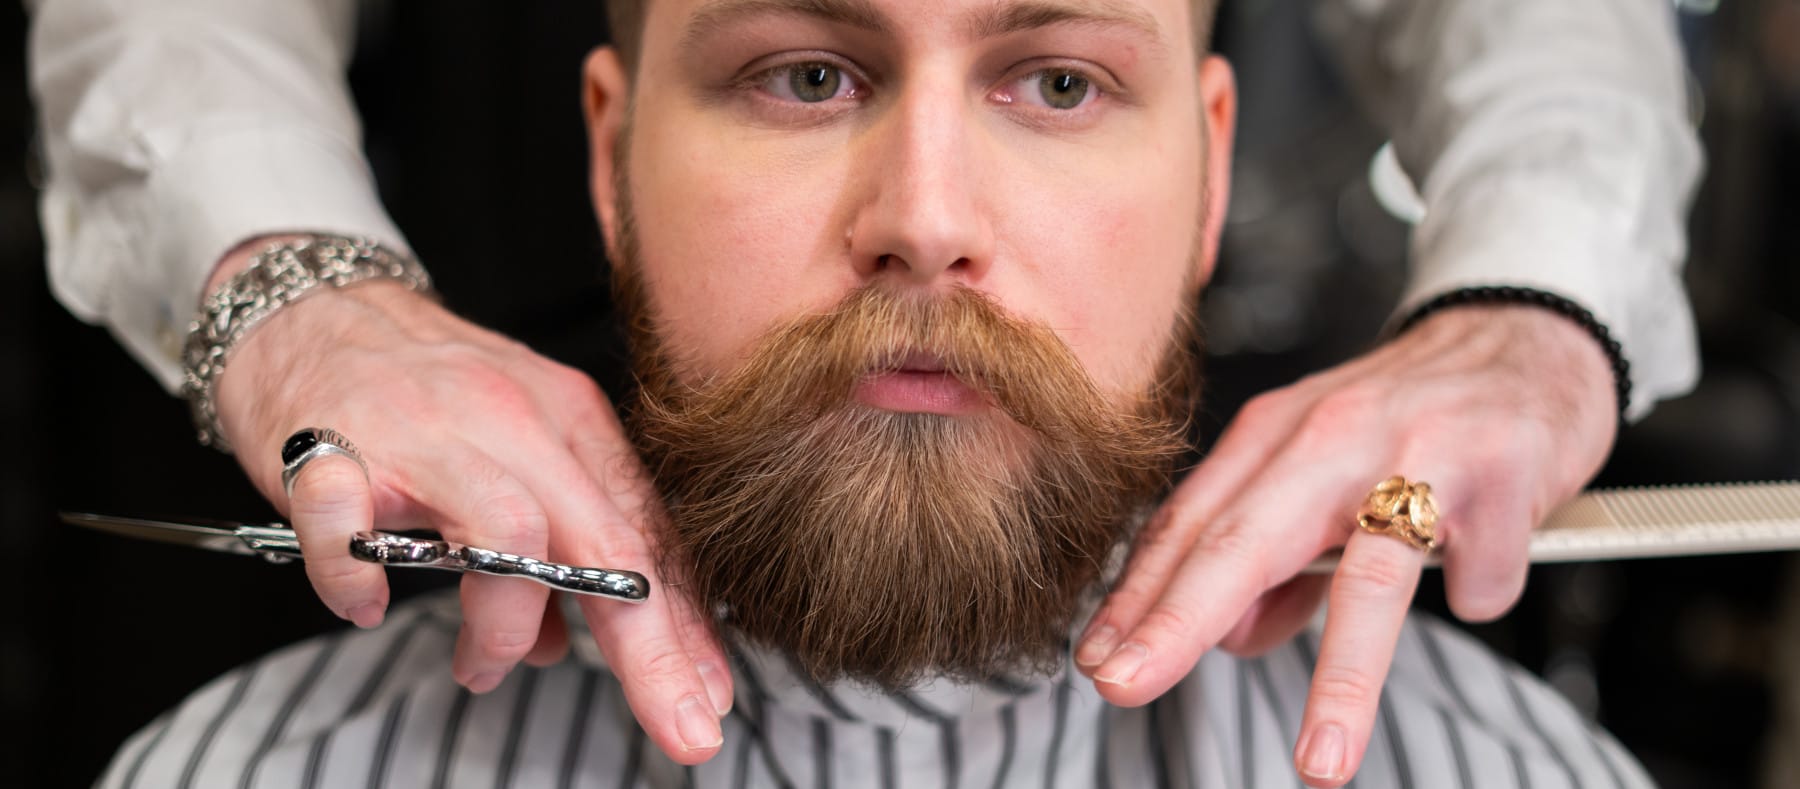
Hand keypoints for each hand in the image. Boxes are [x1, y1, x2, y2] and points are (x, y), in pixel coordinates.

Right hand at [209, 238, 730, 763]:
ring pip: (508, 535)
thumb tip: (561, 643)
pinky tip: (367, 604)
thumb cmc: (423, 391)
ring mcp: (427, 431)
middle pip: (604, 543)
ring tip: (480, 667)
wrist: (312, 309)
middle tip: (678, 723)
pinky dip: (359, 580)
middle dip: (650, 647)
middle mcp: (513, 420)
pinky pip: (352, 527)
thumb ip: (554, 544)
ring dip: (505, 625)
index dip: (687, 625)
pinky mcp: (333, 446)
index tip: (713, 697)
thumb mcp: (516, 450)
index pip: (646, 536)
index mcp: (570, 422)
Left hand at [1071, 304, 1617, 786]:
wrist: (1529, 337)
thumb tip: (1230, 638)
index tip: (1097, 660)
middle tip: (1123, 684)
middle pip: (1243, 539)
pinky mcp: (1501, 470)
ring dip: (1342, 680)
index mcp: (1277, 435)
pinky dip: (1479, 591)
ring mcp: (1419, 449)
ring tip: (1319, 761)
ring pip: (1368, 575)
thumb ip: (1273, 559)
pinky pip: (1479, 573)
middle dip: (1176, 620)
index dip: (1138, 596)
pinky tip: (1481, 575)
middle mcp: (1332, 434)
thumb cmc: (1413, 418)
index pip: (1188, 524)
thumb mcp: (1321, 472)